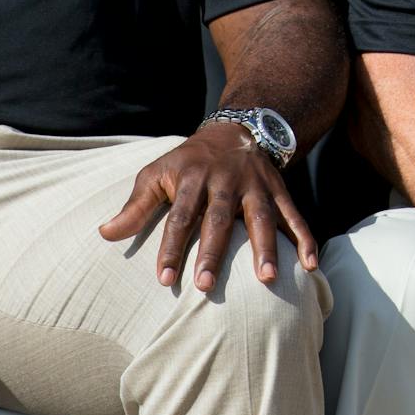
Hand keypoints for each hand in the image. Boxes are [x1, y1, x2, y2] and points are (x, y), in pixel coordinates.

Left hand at [98, 122, 319, 292]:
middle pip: (218, 219)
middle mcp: (225, 181)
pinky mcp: (279, 190)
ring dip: (265, 248)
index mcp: (192, 177)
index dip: (170, 248)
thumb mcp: (157, 173)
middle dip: (212, 252)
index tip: (163, 280)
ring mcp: (256, 186)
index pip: (179, 216)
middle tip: (205, 286)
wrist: (236, 129)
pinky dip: (305, 239)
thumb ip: (135, 206)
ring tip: (266, 279)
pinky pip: (294, 215)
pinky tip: (310, 265)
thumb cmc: (188, 161)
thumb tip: (103, 234)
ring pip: (260, 218)